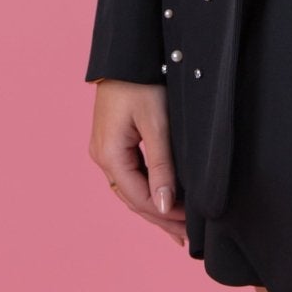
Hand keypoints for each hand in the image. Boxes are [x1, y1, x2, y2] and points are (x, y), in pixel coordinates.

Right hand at [88, 81, 188, 246]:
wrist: (129, 52)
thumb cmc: (143, 82)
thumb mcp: (157, 124)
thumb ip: (162, 166)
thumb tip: (162, 206)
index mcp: (109, 155)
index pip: (139, 197)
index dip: (164, 214)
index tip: (189, 225)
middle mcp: (102, 156)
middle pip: (132, 198)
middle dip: (159, 218)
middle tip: (185, 238)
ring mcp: (105, 149)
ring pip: (131, 188)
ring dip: (153, 207)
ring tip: (176, 227)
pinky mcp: (113, 141)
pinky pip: (130, 174)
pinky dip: (148, 189)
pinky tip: (161, 199)